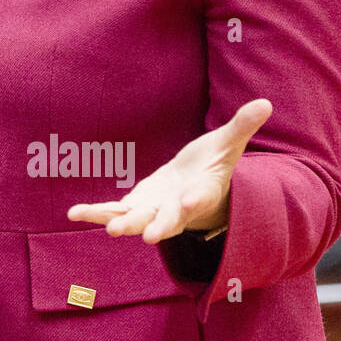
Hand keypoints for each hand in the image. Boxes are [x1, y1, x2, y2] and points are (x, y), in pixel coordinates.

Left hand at [67, 98, 273, 242]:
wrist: (196, 186)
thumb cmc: (213, 165)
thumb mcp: (227, 144)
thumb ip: (241, 126)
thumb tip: (266, 103)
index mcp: (202, 193)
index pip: (200, 198)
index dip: (196, 200)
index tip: (191, 200)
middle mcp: (177, 209)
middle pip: (168, 220)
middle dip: (159, 227)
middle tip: (149, 237)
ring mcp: (154, 211)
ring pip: (137, 220)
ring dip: (121, 223)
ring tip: (107, 228)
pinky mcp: (135, 207)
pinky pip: (113, 211)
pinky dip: (95, 212)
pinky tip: (74, 213)